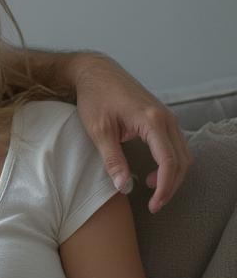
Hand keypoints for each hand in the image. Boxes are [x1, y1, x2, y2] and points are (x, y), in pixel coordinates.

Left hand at [73, 55, 190, 213]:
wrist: (95, 72)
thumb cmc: (95, 97)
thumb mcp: (99, 130)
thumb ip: (113, 160)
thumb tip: (124, 187)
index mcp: (152, 120)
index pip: (168, 161)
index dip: (164, 187)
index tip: (154, 204)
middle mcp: (166, 118)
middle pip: (181, 160)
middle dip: (170, 186)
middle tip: (154, 205)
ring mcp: (167, 117)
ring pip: (182, 154)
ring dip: (172, 176)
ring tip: (151, 191)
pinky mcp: (162, 118)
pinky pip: (175, 146)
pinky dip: (170, 163)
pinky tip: (151, 174)